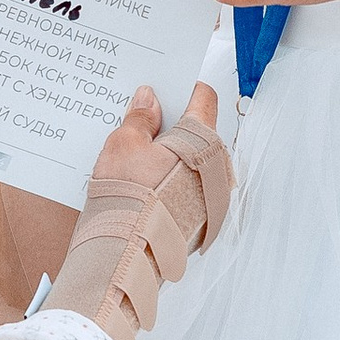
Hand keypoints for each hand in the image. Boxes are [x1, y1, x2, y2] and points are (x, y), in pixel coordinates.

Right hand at [49, 86, 231, 339]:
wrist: (126, 256)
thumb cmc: (126, 196)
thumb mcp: (123, 145)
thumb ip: (139, 118)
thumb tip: (148, 98)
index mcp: (202, 139)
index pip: (204, 98)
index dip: (185, 87)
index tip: (168, 83)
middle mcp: (217, 167)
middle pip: (199, 133)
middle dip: (174, 125)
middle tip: (146, 118)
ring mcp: (213, 198)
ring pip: (194, 164)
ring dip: (173, 156)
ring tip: (140, 156)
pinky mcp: (203, 222)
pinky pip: (190, 190)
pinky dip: (172, 183)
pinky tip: (146, 186)